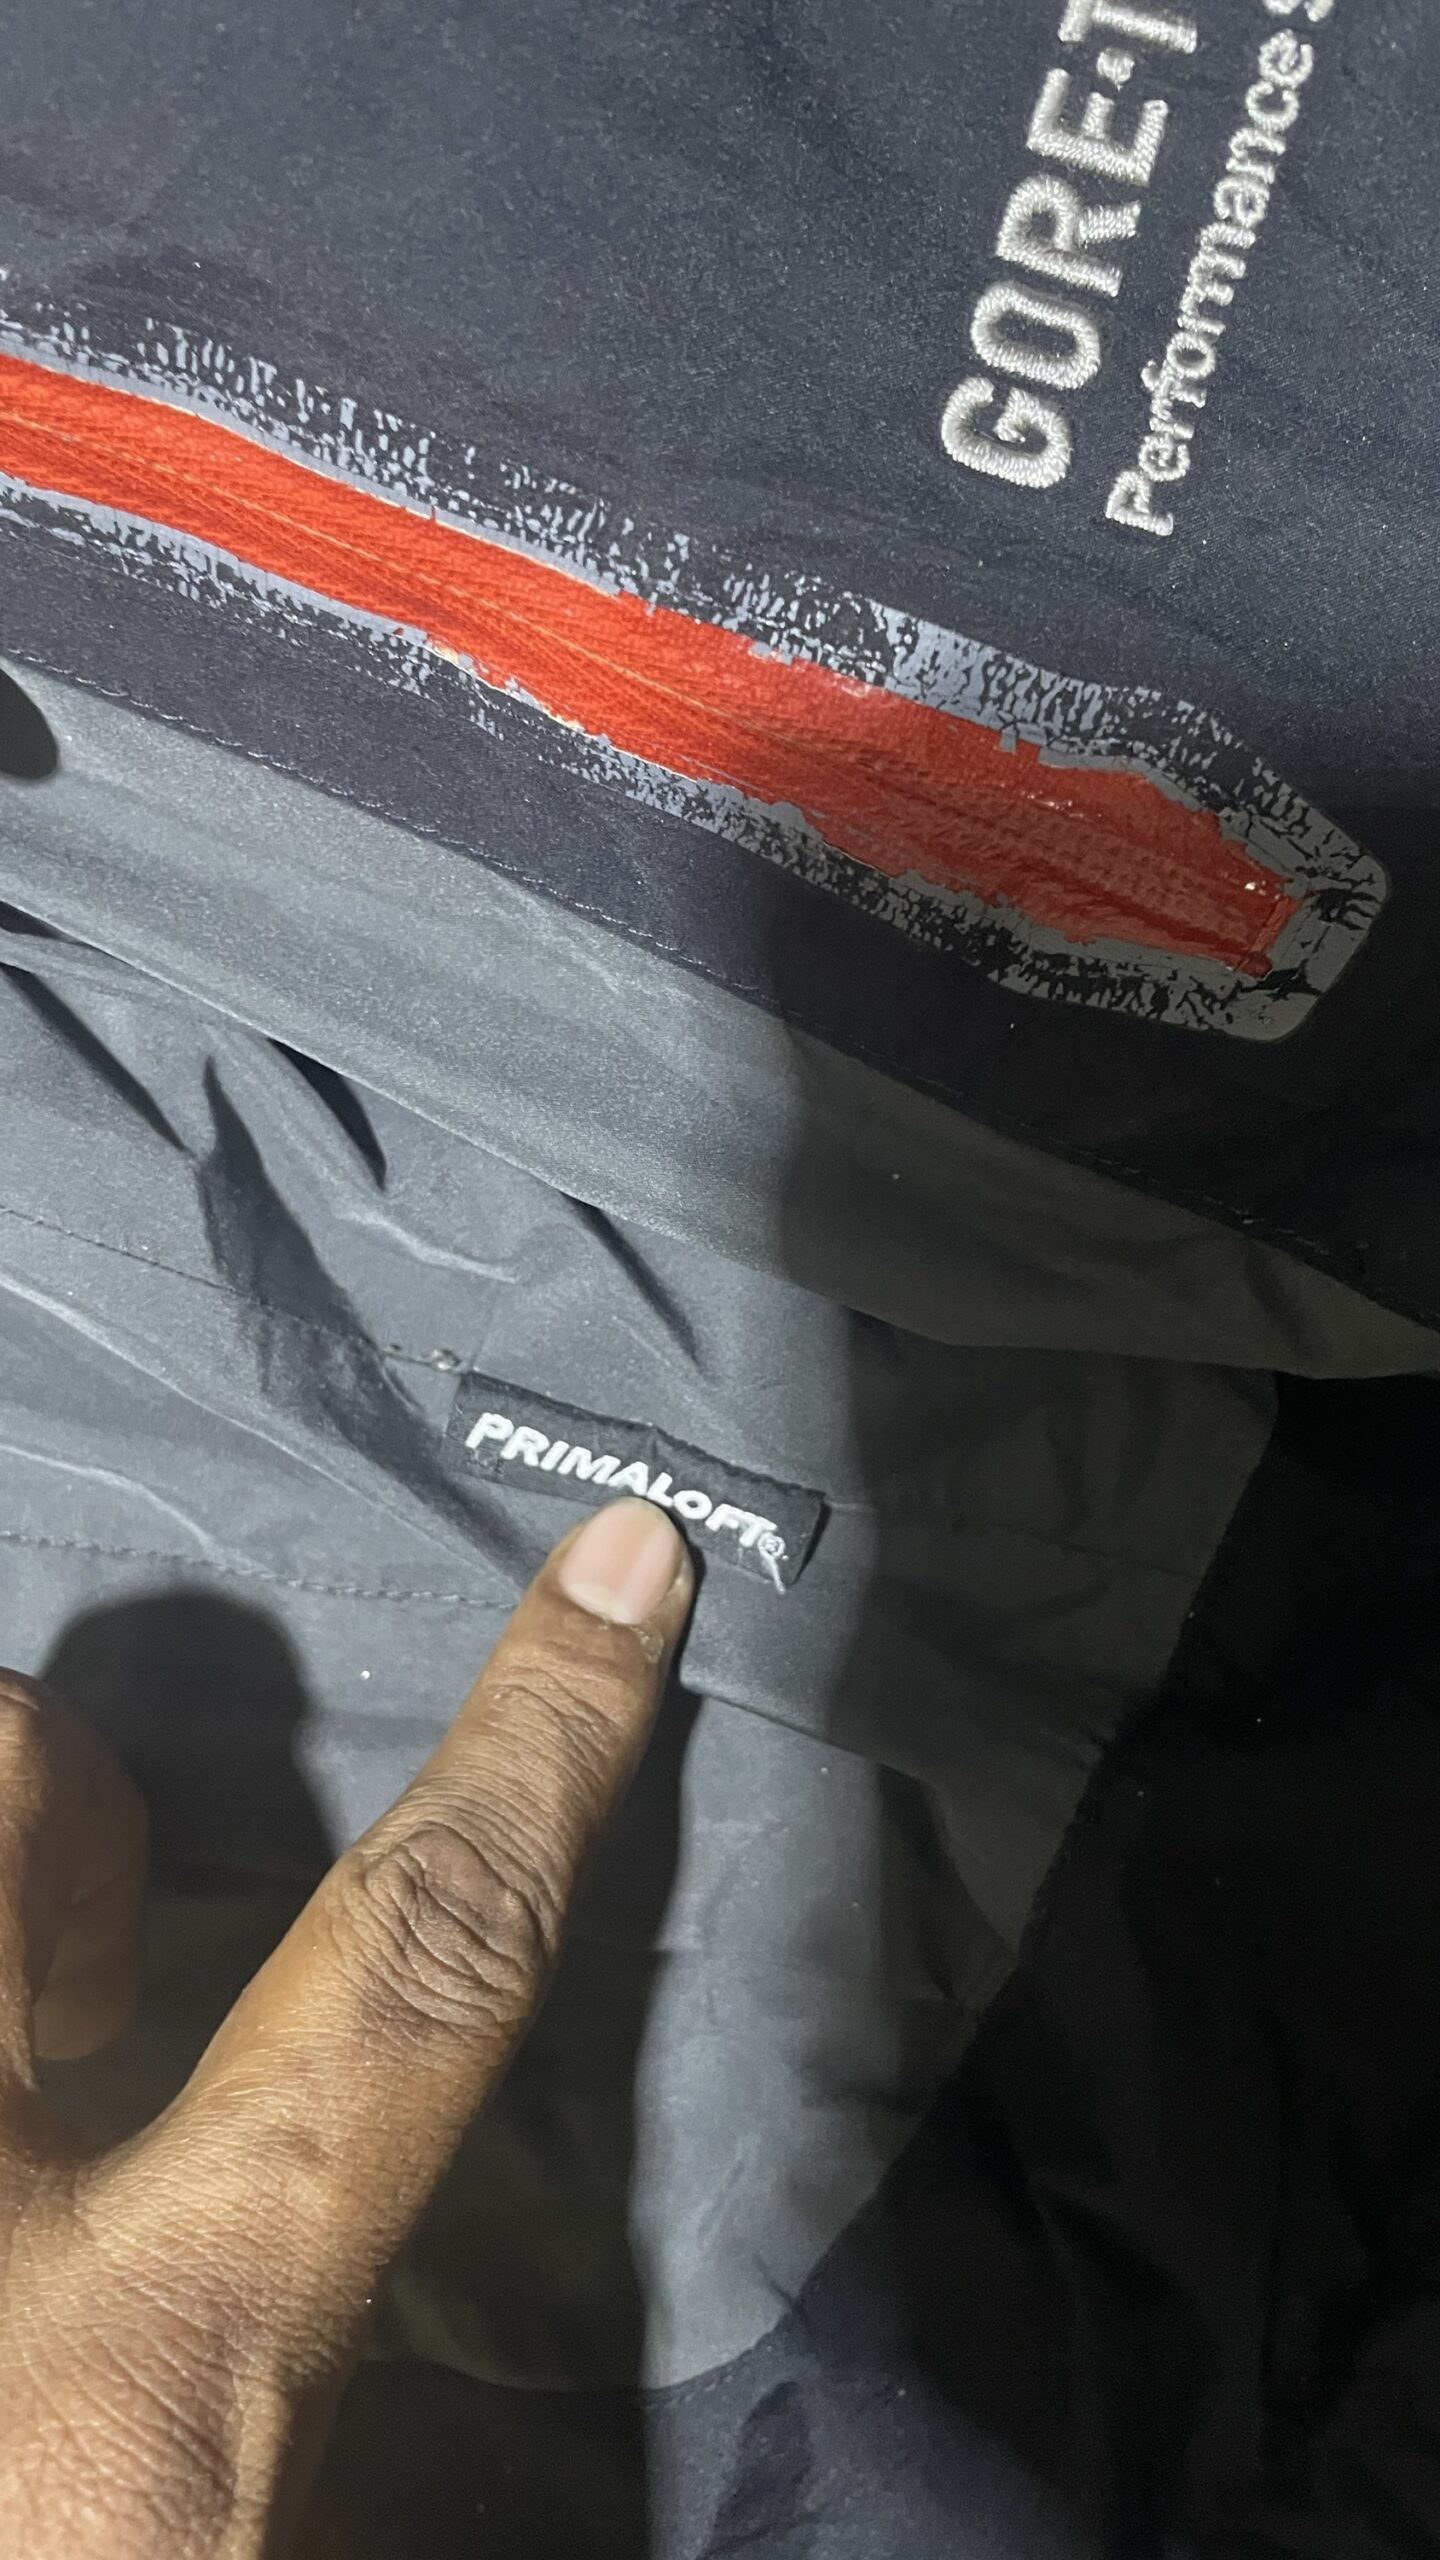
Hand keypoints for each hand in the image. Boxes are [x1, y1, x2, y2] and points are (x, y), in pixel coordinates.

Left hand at [0, 1498, 691, 2557]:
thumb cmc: (72, 2549)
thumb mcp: (179, 2484)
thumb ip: (246, 2350)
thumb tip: (297, 2147)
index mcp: (139, 2374)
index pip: (413, 1976)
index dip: (537, 1753)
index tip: (618, 1567)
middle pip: (11, 1788)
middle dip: (44, 1813)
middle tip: (53, 1995)